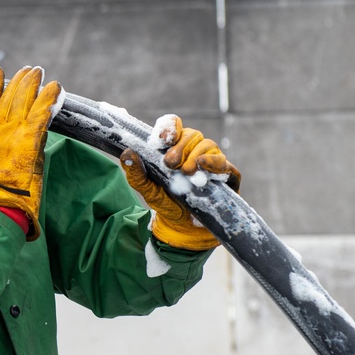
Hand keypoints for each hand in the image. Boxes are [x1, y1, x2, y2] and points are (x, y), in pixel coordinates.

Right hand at [0, 66, 61, 240]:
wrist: (0, 196)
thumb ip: (4, 142)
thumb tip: (19, 137)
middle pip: (9, 94)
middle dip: (20, 80)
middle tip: (29, 70)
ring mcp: (15, 128)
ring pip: (25, 97)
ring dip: (34, 82)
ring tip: (39, 72)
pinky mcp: (31, 134)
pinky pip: (43, 109)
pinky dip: (50, 97)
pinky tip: (55, 87)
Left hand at [121, 115, 240, 250]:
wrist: (185, 228)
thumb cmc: (166, 203)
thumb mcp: (148, 190)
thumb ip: (136, 174)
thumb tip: (127, 153)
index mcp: (174, 148)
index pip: (174, 126)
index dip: (170, 127)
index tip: (163, 139)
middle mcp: (194, 151)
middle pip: (192, 134)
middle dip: (181, 146)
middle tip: (170, 163)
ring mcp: (211, 162)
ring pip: (209, 145)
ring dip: (196, 155)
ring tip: (187, 172)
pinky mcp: (227, 176)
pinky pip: (225, 164)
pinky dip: (214, 163)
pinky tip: (204, 167)